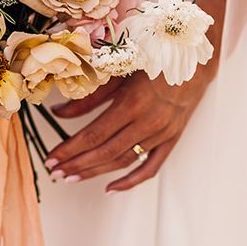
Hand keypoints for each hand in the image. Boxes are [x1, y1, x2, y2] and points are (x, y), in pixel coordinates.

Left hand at [45, 0, 225, 193]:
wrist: (194, 57)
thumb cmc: (152, 56)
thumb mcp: (118, 70)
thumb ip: (89, 95)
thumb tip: (58, 112)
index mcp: (132, 103)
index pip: (93, 134)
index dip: (70, 149)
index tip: (52, 157)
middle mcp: (147, 122)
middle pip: (105, 152)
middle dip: (77, 163)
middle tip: (55, 170)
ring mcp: (161, 134)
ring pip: (123, 161)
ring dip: (95, 172)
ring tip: (72, 177)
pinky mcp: (172, 139)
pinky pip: (150, 167)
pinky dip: (131, 181)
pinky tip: (111, 188)